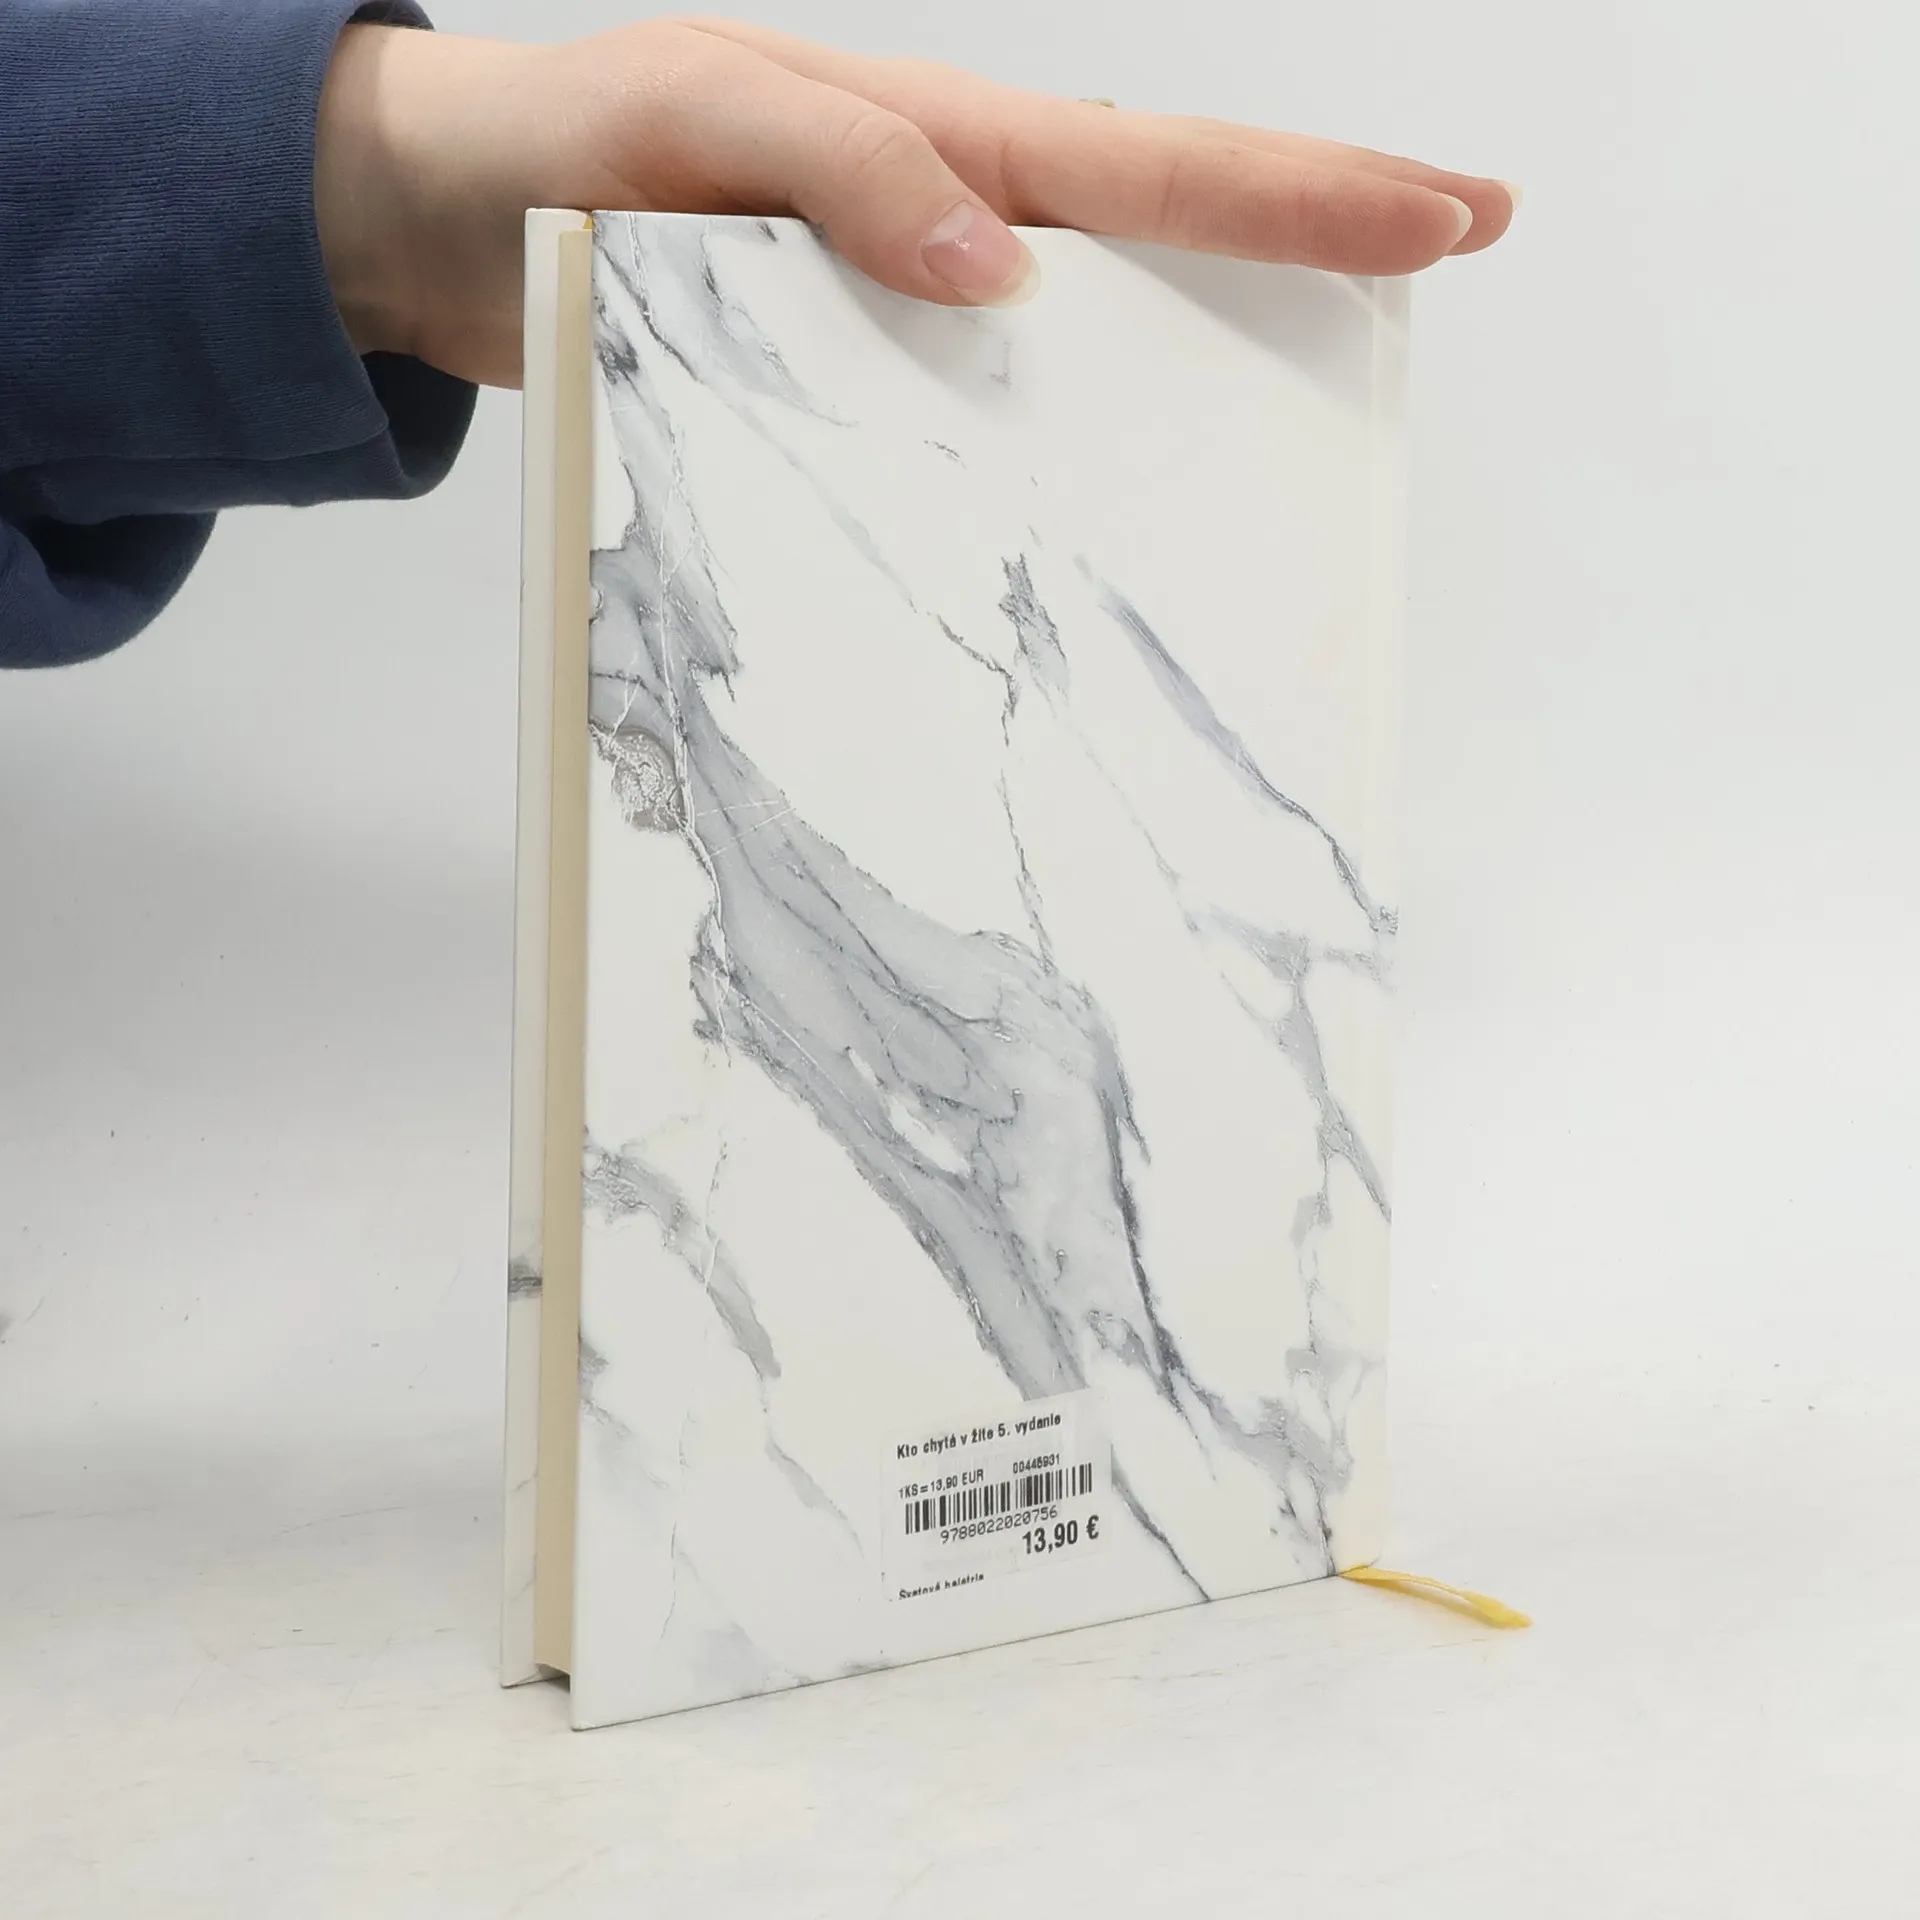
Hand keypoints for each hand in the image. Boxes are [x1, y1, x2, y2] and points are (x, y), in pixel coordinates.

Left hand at [316, 17, 1517, 388]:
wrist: (443, 231)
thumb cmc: (555, 154)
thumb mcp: (691, 123)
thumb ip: (845, 171)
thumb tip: (1008, 267)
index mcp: (939, 135)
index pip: (1158, 163)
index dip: (1308, 190)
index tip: (1447, 211)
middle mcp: (950, 212)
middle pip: (1172, 219)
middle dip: (1323, 227)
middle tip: (1462, 242)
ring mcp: (915, 296)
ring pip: (1105, 315)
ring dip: (1222, 338)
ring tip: (1332, 378)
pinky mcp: (864, 371)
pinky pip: (999, 404)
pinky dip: (1080, 434)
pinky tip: (1123, 489)